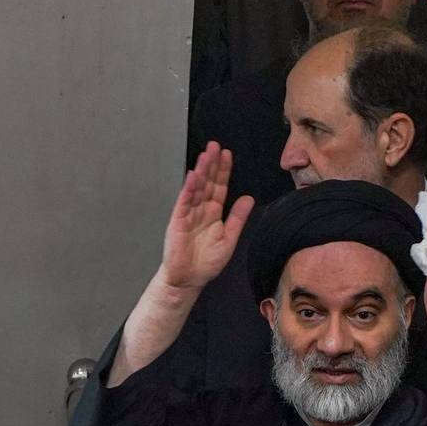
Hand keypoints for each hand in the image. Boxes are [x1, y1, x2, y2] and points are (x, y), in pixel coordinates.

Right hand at [158, 143, 254, 290]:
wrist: (189, 279)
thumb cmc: (206, 263)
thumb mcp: (229, 239)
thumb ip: (238, 218)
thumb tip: (249, 198)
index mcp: (213, 213)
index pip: (219, 187)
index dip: (223, 171)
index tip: (227, 154)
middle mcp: (201, 210)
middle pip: (207, 182)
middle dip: (212, 164)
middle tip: (215, 146)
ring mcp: (188, 214)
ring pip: (196, 188)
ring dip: (201, 171)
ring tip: (206, 154)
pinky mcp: (178, 221)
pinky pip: (184, 201)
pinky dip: (189, 188)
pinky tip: (193, 175)